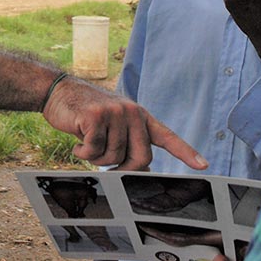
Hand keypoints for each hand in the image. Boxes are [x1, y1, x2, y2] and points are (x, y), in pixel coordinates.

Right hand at [43, 76, 207, 170]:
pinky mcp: (95, 116)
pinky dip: (82, 153)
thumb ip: (129, 142)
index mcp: (139, 115)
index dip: (185, 152)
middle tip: (106, 166)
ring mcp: (114, 112)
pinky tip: (76, 141)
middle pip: (141, 158)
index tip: (203, 166)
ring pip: (113, 157)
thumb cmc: (86, 114)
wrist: (58, 91)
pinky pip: (93, 150)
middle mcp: (131, 112)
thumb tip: (144, 170)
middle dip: (123, 169)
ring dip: (96, 158)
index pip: (166, 137)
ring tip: (86, 143)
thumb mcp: (113, 125)